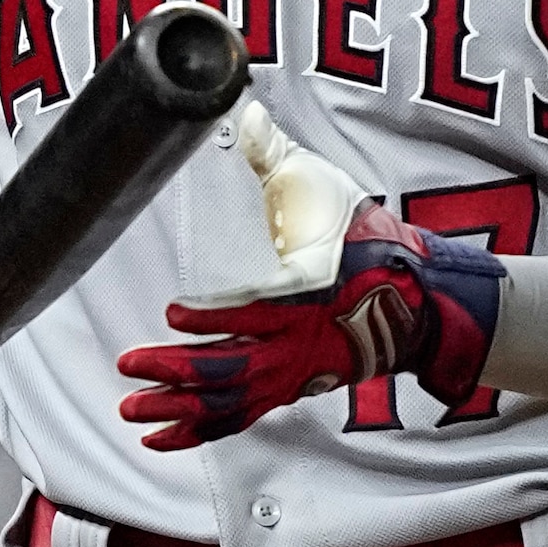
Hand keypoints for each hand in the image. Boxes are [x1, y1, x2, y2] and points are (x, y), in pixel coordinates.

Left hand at [116, 110, 500, 449]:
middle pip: (232, 368)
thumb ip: (277, 157)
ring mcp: (294, 372)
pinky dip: (198, 430)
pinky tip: (160, 437)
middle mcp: (299, 342)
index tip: (172, 314)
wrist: (417, 300)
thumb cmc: (368, 244)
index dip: (213, 319)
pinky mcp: (289, 389)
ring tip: (131, 410)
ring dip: (177, 409)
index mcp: (307, 293)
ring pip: (230, 402)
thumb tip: (246, 109)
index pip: (255, 311)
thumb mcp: (327, 190)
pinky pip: (239, 419)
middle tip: (131, 364)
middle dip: (177, 369)